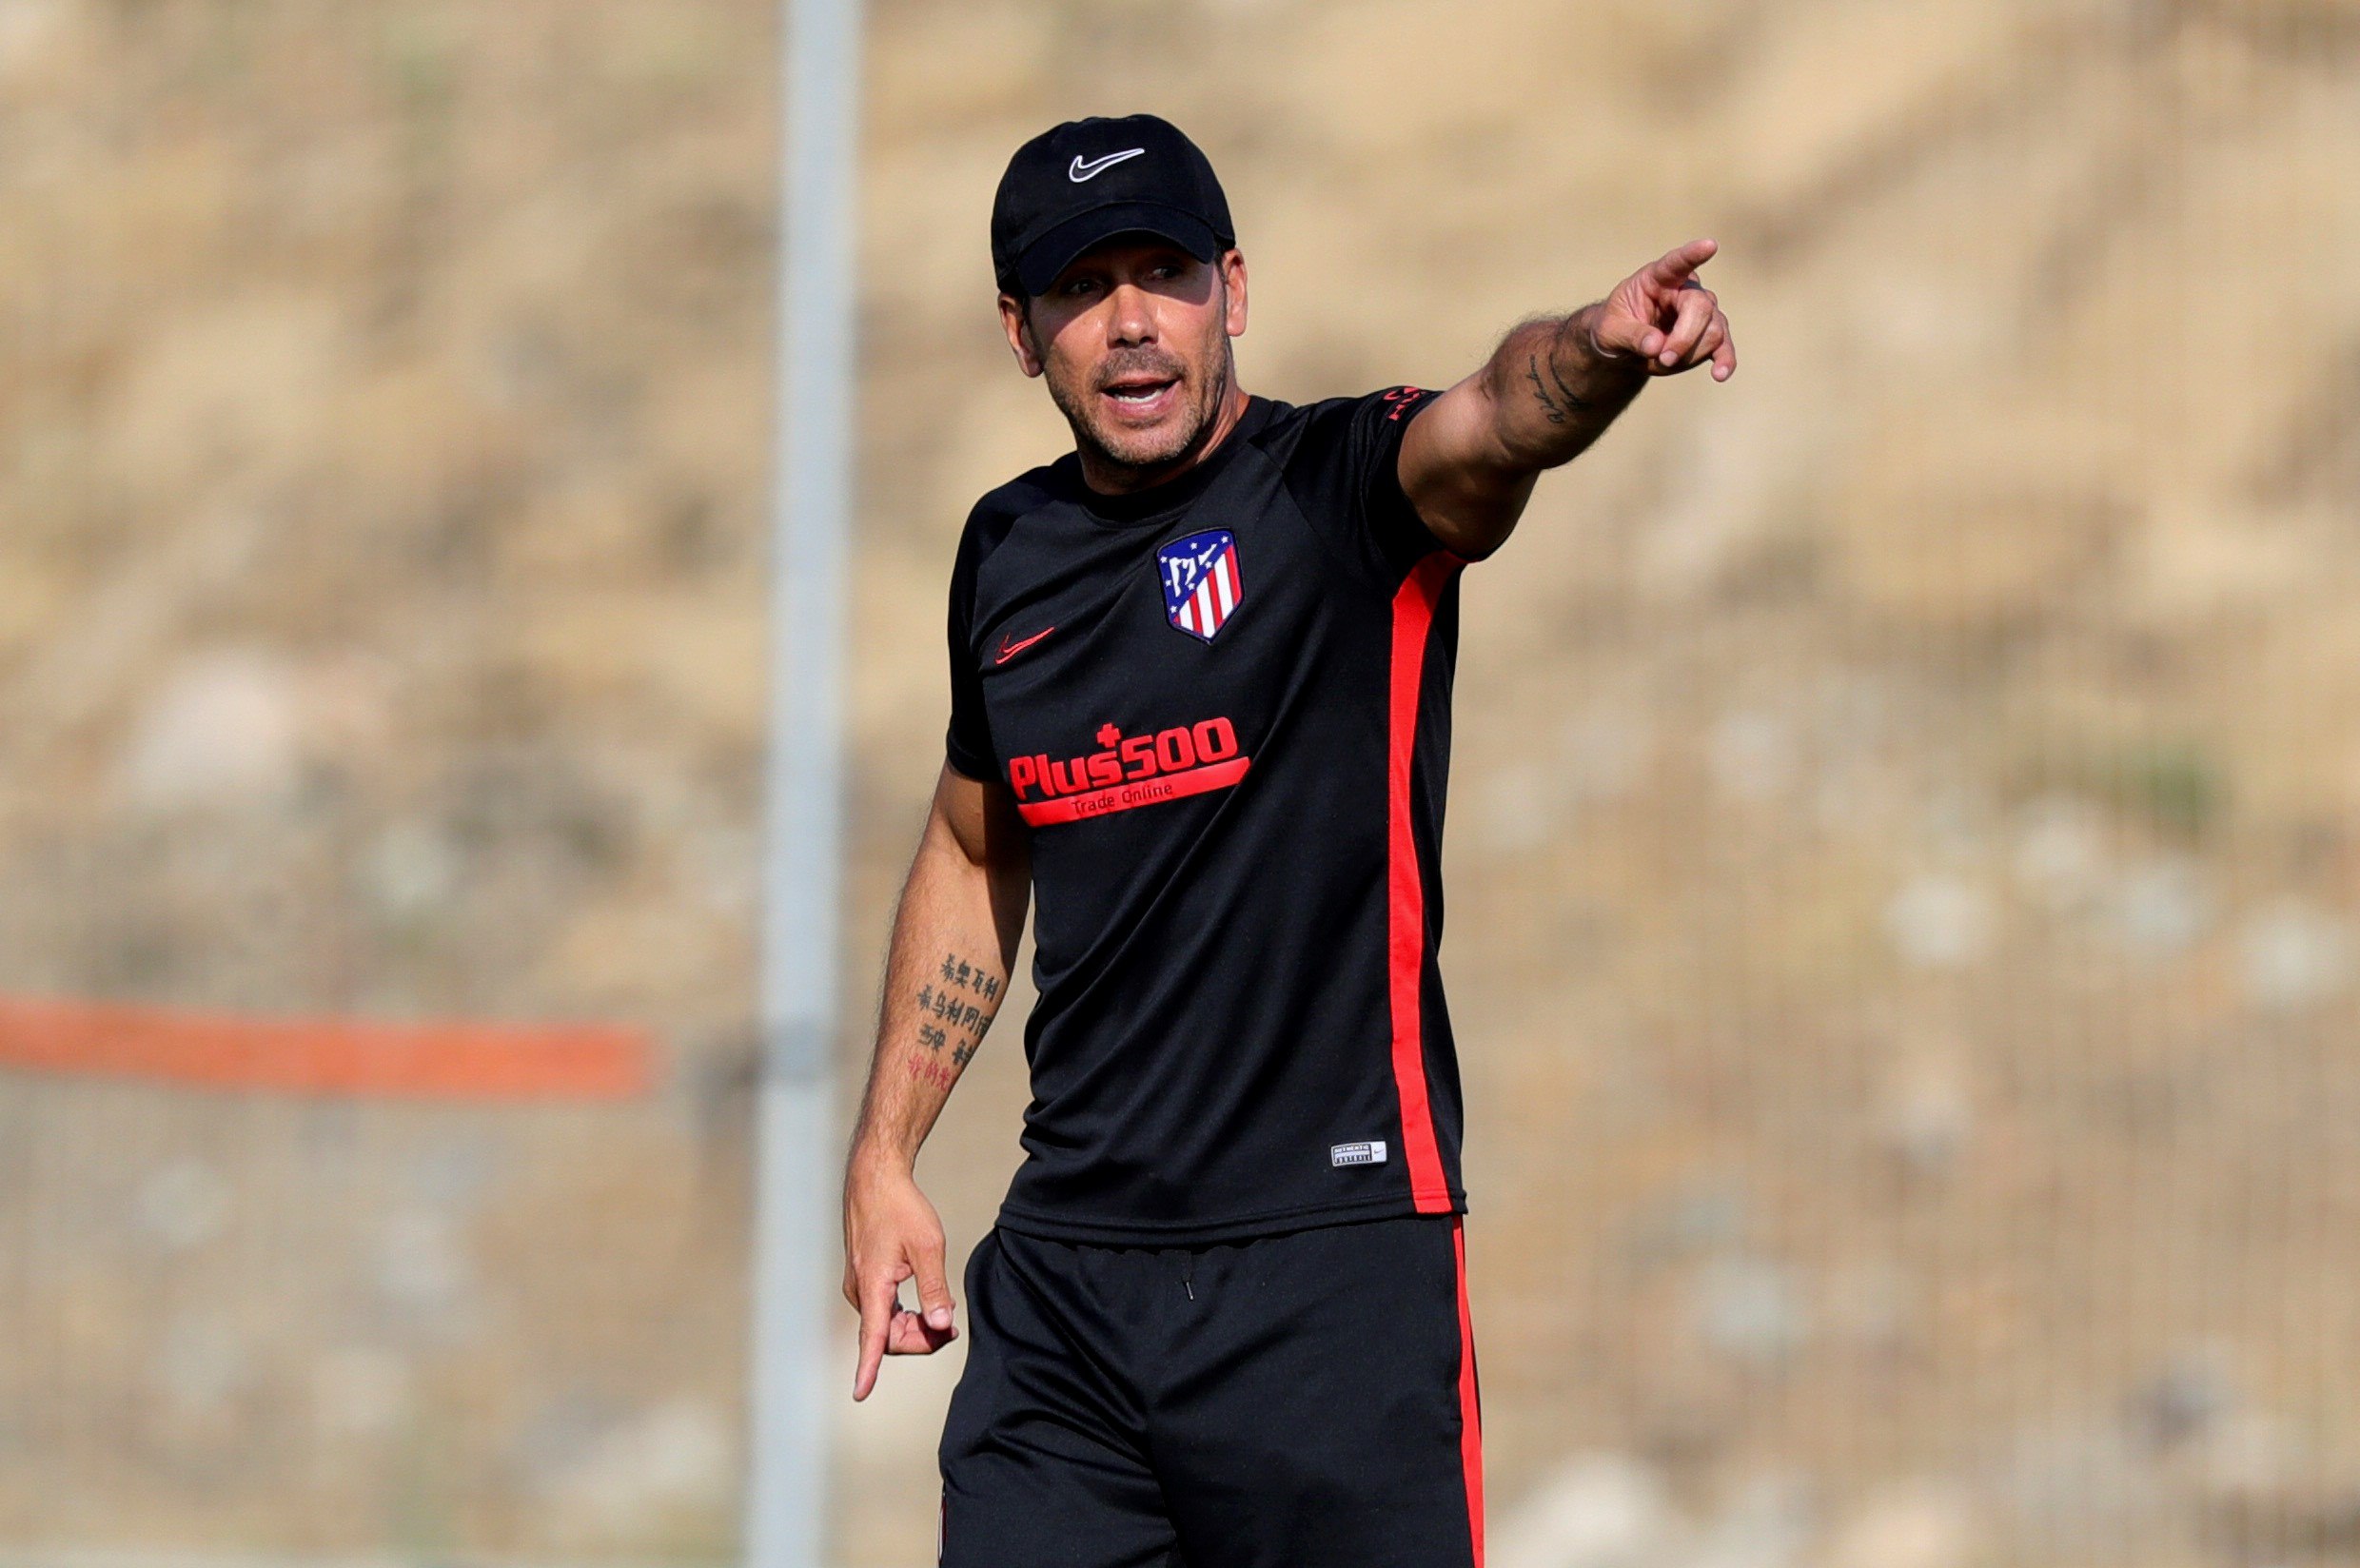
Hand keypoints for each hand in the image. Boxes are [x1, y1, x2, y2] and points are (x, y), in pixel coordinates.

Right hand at [841, 1151, 957, 1400]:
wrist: (874, 1178)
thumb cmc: (900, 1208)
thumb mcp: (928, 1246)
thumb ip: (934, 1289)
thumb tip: (941, 1325)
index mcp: (873, 1286)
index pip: (872, 1337)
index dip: (868, 1368)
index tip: (860, 1393)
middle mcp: (860, 1291)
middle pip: (887, 1337)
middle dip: (919, 1340)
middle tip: (951, 1330)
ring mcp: (860, 1285)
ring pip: (885, 1325)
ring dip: (913, 1328)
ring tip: (944, 1318)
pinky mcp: (864, 1278)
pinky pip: (883, 1311)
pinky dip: (903, 1316)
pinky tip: (924, 1307)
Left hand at [1587, 238, 1735, 381]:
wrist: (1623, 346)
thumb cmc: (1614, 328)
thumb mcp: (1610, 332)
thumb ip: (1632, 336)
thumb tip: (1657, 345)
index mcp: (1657, 278)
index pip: (1676, 263)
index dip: (1693, 255)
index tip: (1710, 245)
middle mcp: (1686, 289)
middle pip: (1701, 308)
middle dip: (1683, 339)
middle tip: (1661, 358)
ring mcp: (1703, 310)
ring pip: (1713, 331)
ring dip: (1688, 355)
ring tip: (1662, 361)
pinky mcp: (1710, 334)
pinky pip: (1724, 346)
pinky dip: (1724, 360)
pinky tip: (1720, 374)